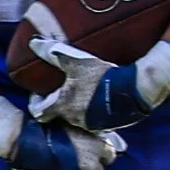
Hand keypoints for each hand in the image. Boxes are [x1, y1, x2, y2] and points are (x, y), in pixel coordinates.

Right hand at [0, 95, 124, 169]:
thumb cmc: (48, 126)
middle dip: (91, 165)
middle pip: (99, 169)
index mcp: (99, 145)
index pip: (110, 154)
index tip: (92, 151)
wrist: (27, 141)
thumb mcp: (73, 122)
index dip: (100, 153)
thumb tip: (93, 132)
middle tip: (79, 160)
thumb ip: (86, 129)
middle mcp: (94, 162)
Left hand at [28, 37, 169, 130]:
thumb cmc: (103, 77)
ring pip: (77, 118)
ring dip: (76, 108)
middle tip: (63, 88)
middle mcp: (75, 120)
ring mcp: (92, 125)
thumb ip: (53, 53)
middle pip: (59, 115)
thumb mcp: (76, 62)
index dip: (36, 102)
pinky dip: (92, 111)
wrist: (135, 90)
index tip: (41, 92)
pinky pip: (93, 121)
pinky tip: (99, 98)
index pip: (39, 113)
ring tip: (83, 91)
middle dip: (58, 103)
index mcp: (64, 107)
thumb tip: (34, 43)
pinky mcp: (107, 126)